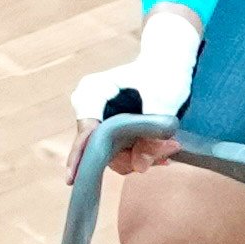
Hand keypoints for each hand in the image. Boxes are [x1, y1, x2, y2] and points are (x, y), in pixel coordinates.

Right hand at [67, 5, 200, 173]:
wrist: (171, 64)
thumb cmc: (165, 74)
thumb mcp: (163, 102)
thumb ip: (151, 133)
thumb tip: (139, 165)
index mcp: (94, 92)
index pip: (86, 131)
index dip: (81, 156)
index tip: (74, 179)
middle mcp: (92, 109)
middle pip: (99, 148)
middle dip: (129, 158)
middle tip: (163, 158)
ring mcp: (101, 121)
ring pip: (112, 153)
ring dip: (140, 157)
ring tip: (170, 149)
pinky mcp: (113, 131)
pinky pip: (122, 151)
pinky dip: (142, 154)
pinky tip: (164, 154)